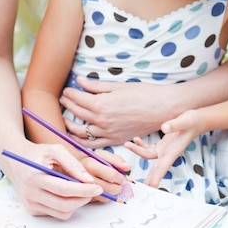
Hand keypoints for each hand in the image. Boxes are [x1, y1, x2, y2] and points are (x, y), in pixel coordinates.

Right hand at [1, 142, 102, 218]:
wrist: (17, 161)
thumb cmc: (39, 153)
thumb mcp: (56, 150)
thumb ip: (73, 163)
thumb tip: (88, 180)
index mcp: (36, 177)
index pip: (64, 189)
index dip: (83, 190)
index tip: (97, 187)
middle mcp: (31, 193)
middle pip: (64, 205)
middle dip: (83, 199)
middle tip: (95, 190)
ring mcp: (31, 204)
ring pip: (61, 212)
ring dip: (77, 204)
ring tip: (83, 191)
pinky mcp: (32, 210)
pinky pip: (55, 213)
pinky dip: (67, 206)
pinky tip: (70, 194)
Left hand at [61, 77, 179, 146]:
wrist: (162, 108)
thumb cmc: (144, 93)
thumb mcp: (119, 86)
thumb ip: (97, 86)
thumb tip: (80, 81)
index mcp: (101, 104)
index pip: (77, 99)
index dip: (69, 94)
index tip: (66, 90)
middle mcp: (101, 121)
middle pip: (77, 114)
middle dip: (68, 105)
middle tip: (64, 100)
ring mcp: (108, 133)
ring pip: (81, 132)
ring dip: (71, 125)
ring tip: (67, 118)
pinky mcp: (115, 140)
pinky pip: (93, 145)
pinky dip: (82, 141)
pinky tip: (78, 136)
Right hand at [81, 150, 130, 200]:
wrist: (75, 169)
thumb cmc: (91, 161)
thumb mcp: (104, 155)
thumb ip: (117, 160)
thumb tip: (128, 167)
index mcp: (91, 165)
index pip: (111, 175)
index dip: (121, 177)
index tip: (123, 177)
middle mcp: (86, 178)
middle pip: (110, 188)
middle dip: (119, 187)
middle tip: (121, 183)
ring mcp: (85, 190)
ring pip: (106, 196)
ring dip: (114, 193)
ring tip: (114, 186)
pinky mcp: (85, 197)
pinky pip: (101, 200)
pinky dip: (107, 196)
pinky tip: (107, 189)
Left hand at [125, 110, 199, 187]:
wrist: (196, 121)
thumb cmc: (193, 122)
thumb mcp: (184, 121)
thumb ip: (174, 125)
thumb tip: (164, 128)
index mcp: (173, 152)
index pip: (162, 168)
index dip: (156, 179)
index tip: (150, 188)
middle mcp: (168, 153)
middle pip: (153, 168)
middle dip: (143, 176)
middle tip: (132, 183)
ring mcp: (164, 149)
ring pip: (148, 155)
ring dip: (137, 152)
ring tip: (127, 144)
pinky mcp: (162, 144)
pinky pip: (149, 148)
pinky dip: (141, 145)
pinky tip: (136, 139)